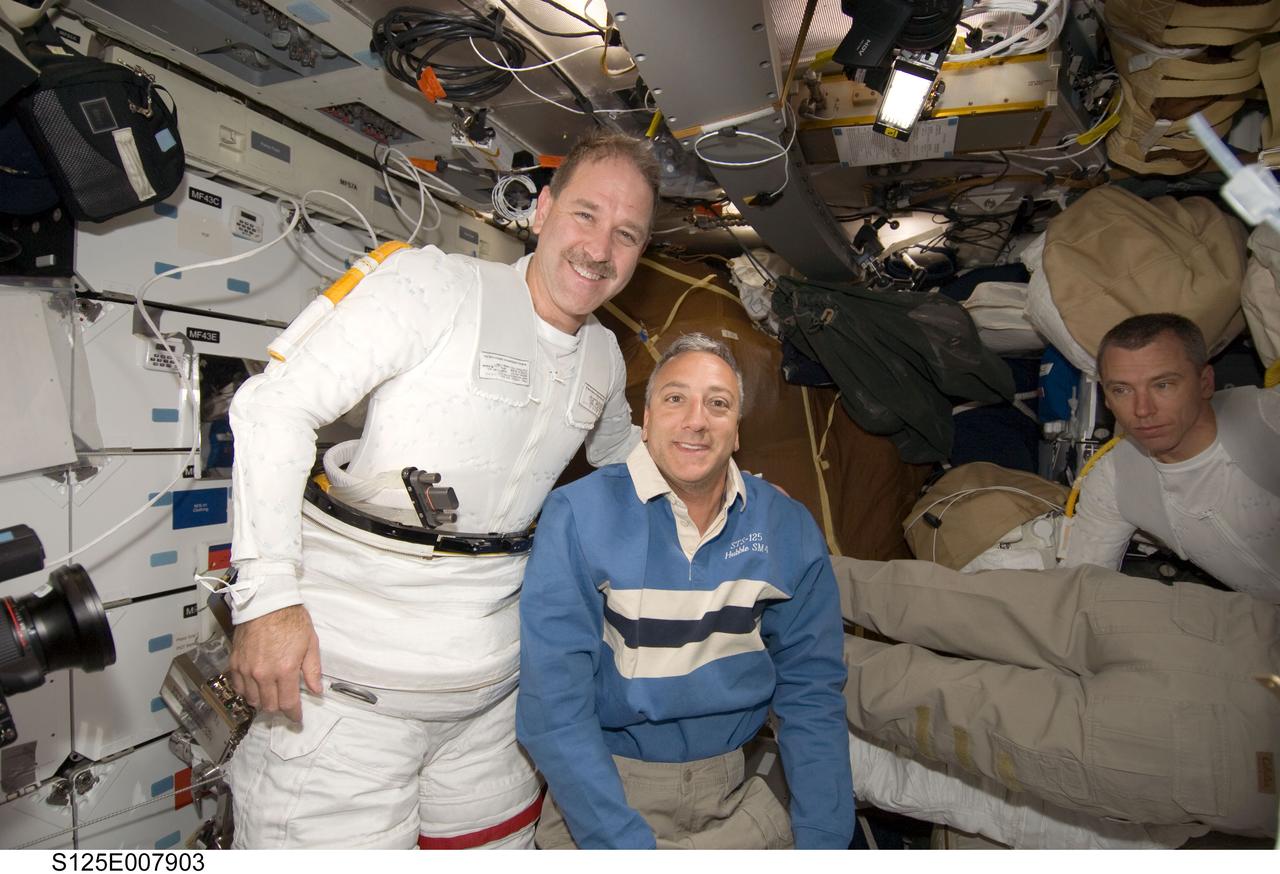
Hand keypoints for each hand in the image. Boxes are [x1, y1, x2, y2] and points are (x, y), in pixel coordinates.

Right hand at [228, 604, 322, 722]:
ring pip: (252, 699)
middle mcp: (263, 673)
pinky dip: (247, 692)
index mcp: (285, 669)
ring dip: (263, 701)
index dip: (293, 714)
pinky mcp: (235, 662)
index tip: (297, 718)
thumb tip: (316, 690)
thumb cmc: (291, 620)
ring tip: (271, 696)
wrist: (267, 602)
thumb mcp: (310, 643)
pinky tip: (255, 687)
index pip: (287, 703)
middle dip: (279, 709)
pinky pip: (238, 687)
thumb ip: (312, 670)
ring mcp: (247, 669)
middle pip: (269, 705)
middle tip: (285, 704)